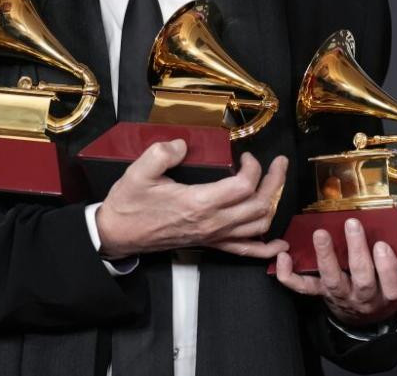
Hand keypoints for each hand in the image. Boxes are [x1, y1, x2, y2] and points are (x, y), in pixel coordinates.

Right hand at [95, 139, 288, 259]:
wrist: (119, 234)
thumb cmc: (129, 205)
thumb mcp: (139, 172)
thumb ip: (162, 153)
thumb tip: (183, 145)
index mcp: (198, 203)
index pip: (243, 186)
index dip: (252, 168)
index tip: (245, 155)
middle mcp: (211, 223)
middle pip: (259, 205)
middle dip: (274, 181)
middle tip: (278, 163)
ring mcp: (212, 236)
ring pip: (258, 226)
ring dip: (273, 205)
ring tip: (277, 185)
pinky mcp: (209, 244)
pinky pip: (244, 251)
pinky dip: (265, 249)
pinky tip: (278, 245)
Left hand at [274, 217, 396, 328]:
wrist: (363, 317)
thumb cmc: (389, 291)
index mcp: (389, 294)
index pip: (392, 286)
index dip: (387, 268)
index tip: (384, 245)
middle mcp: (363, 297)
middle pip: (361, 279)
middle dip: (357, 254)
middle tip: (354, 226)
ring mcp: (339, 295)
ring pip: (331, 281)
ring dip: (325, 258)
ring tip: (321, 234)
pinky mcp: (319, 293)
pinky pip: (302, 288)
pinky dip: (288, 275)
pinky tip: (280, 257)